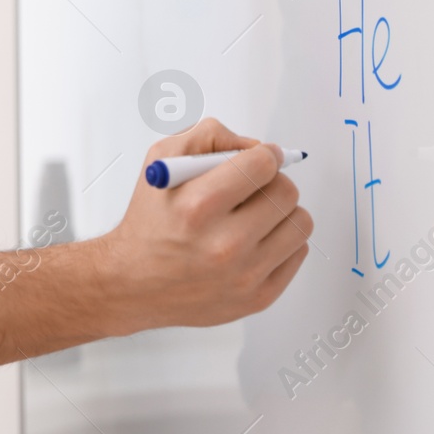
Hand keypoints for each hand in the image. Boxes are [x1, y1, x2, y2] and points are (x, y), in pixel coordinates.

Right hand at [96, 117, 311, 333]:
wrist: (134, 283)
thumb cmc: (150, 222)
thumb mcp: (161, 161)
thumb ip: (208, 137)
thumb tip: (256, 145)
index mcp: (198, 206)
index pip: (262, 165)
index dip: (265, 154)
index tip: (261, 157)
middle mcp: (224, 244)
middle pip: (285, 192)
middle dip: (272, 181)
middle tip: (255, 187)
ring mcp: (244, 275)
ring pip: (300, 222)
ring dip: (282, 211)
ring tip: (257, 214)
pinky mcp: (259, 297)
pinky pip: (298, 252)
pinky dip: (283, 240)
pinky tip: (257, 239)